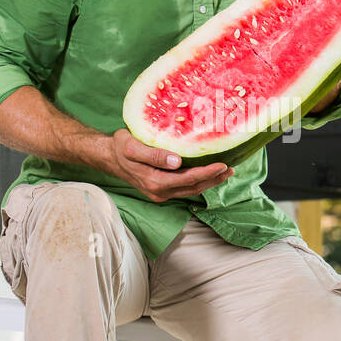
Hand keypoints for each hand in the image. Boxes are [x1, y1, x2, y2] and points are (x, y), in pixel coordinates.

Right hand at [108, 128, 232, 201]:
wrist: (109, 157)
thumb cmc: (120, 147)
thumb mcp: (132, 147)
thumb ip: (154, 155)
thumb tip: (177, 162)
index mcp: (154, 182)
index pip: (188, 179)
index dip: (207, 173)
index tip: (223, 164)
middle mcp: (159, 191)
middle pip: (193, 187)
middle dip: (214, 179)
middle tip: (231, 169)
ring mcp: (161, 193)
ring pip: (191, 190)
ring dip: (209, 182)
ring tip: (226, 172)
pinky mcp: (162, 189)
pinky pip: (185, 187)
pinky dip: (199, 181)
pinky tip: (207, 172)